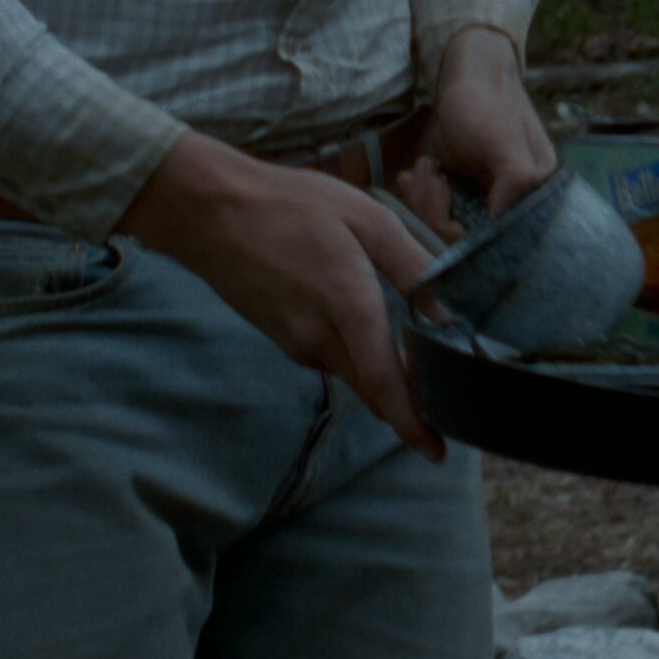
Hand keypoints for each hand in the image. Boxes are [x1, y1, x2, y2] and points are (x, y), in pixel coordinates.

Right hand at [122, 131, 441, 459]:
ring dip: (383, 376)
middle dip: (408, 404)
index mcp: (347, 305)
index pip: (385, 383)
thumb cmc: (291, 205)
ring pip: (353, 372)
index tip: (437, 454)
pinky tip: (371, 329)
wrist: (208, 211)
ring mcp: (294, 341)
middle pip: (373, 387)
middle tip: (448, 403)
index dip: (412, 423)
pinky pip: (331, 356)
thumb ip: (412, 265)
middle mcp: (318, 337)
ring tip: (422, 364)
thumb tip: (451, 308)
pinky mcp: (281, 336)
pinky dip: (357, 355)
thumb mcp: (366, 219)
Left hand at [399, 25, 555, 237]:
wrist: (469, 73)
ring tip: (423, 166)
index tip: (442, 184)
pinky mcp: (465, 194)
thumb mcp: (503, 140)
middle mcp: (513, 203)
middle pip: (464, 236)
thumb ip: (516, 179)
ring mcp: (486, 199)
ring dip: (424, 196)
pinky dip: (421, 194)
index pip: (492, 239)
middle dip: (434, 206)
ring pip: (446, 226)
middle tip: (427, 169)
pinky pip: (438, 212)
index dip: (458, 223)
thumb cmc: (484, 102)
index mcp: (533, 194)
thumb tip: (503, 222)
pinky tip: (418, 171)